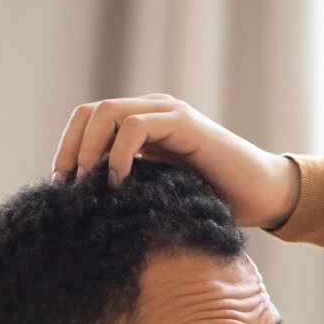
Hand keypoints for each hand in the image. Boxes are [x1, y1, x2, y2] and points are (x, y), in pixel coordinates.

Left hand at [49, 93, 299, 230]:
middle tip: (67, 188)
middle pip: (92, 112)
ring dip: (90, 148)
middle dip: (72, 149)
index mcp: (143, 126)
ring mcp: (169, 114)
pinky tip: (117, 182)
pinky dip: (118, 152)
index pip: (90, 121)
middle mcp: (153, 112)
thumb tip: (89, 212)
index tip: (60, 187)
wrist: (262, 196)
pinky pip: (136, 125)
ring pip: (110, 112)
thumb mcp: (161, 198)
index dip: (69, 149)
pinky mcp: (184, 123)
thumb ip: (132, 191)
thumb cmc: (216, 205)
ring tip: (88, 184)